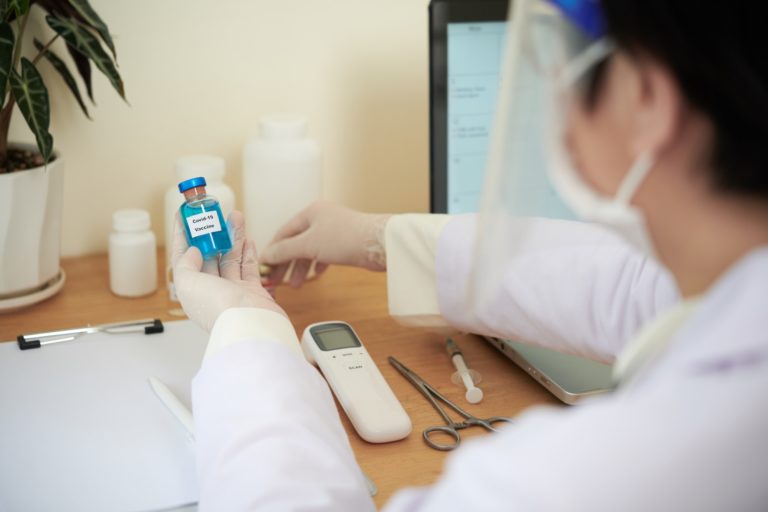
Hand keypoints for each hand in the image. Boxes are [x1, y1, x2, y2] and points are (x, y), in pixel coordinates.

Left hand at [172, 210, 286, 331]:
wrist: (250, 323)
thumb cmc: (217, 308)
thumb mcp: (187, 283)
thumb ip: (185, 264)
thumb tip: (193, 251)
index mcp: (192, 291)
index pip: (184, 259)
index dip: (183, 237)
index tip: (185, 218)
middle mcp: (212, 291)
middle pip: (209, 256)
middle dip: (211, 234)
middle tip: (214, 214)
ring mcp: (233, 291)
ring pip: (231, 258)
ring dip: (232, 236)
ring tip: (235, 217)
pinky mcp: (252, 291)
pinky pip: (249, 267)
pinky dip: (248, 252)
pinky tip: (247, 239)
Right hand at [259, 201, 390, 287]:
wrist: (379, 244)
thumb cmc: (345, 238)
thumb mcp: (308, 244)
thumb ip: (285, 250)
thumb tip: (266, 255)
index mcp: (310, 212)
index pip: (283, 233)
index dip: (272, 251)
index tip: (264, 267)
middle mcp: (321, 218)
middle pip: (296, 243)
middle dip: (286, 263)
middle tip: (277, 281)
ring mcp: (334, 231)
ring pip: (310, 250)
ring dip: (301, 268)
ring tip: (295, 285)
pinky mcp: (345, 243)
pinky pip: (324, 254)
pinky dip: (317, 265)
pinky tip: (316, 275)